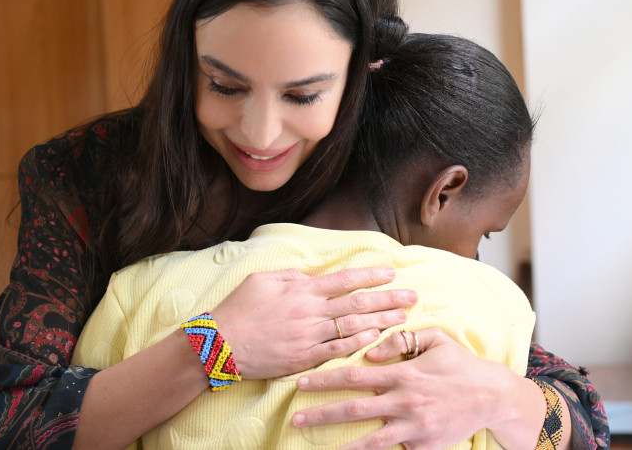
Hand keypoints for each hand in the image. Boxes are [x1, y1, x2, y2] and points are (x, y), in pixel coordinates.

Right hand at [212, 267, 415, 379]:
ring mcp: (309, 337)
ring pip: (354, 328)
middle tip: (412, 296)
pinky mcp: (304, 359)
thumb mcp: (261, 279)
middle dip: (389, 298)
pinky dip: (360, 344)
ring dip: (382, 321)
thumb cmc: (238, 308)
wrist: (218, 345)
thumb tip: (312, 275)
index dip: (371, 275)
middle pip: (358, 303)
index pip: (344, 279)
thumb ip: (291, 275)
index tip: (392, 272)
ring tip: (403, 317)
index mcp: (301, 289)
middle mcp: (309, 312)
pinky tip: (377, 339)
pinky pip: (338, 351)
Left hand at [291, 328, 527, 449]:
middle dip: (321, 413)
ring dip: (340, 443)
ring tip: (316, 446)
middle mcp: (405, 402)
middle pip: (354, 409)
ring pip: (370, 440)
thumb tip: (371, 348)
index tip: (303, 381)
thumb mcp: (434, 340)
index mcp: (403, 374)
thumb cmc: (460, 364)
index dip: (327, 378)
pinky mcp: (424, 446)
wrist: (492, 396)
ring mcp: (415, 428)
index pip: (355, 376)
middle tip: (295, 417)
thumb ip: (400, 340)